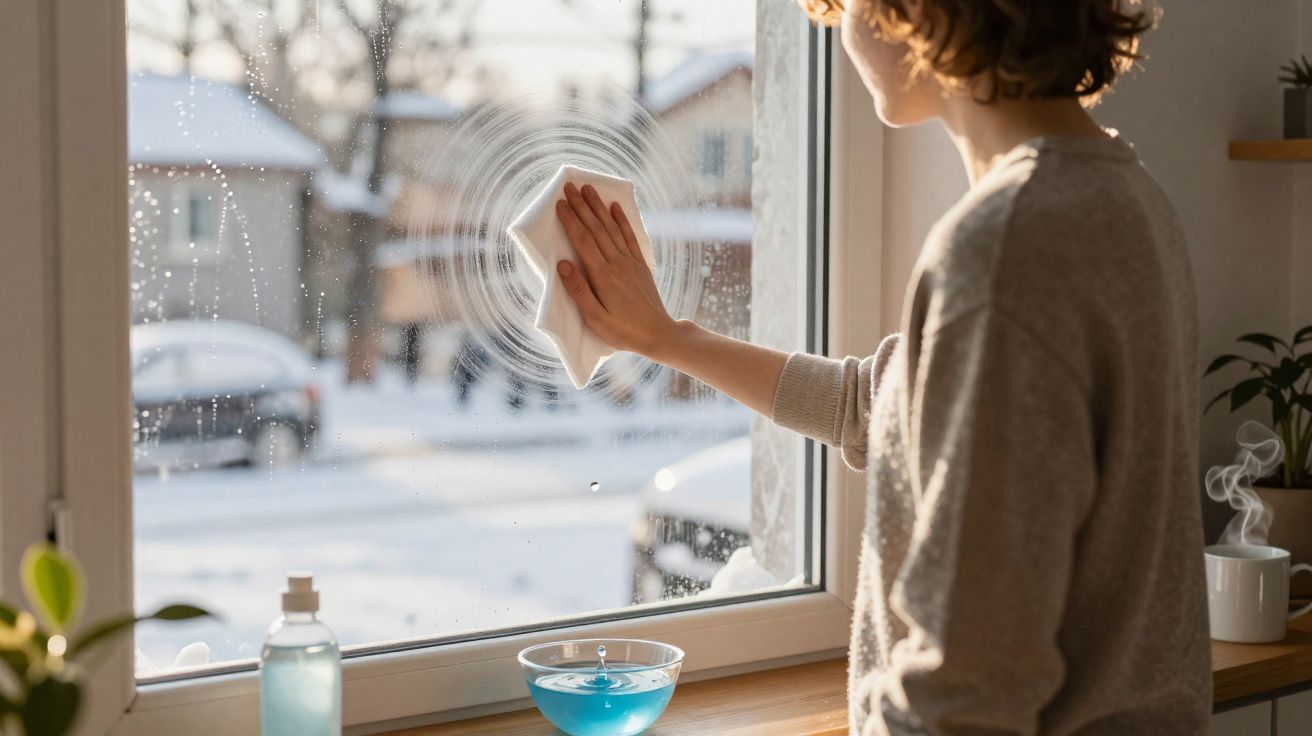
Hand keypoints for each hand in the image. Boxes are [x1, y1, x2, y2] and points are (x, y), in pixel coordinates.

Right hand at [554, 182, 678, 359]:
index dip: (571, 221)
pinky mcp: (640, 264)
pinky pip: (630, 237)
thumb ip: (578, 291)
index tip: (560, 203)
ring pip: (612, 228)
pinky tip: (615, 207)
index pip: (583, 241)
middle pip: (596, 228)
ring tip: (589, 189)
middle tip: (569, 186)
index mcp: (603, 276)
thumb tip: (562, 265)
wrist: (657, 334)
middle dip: (582, 206)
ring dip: (599, 207)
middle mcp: (617, 263)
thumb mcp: (595, 318)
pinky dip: (622, 220)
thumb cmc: (622, 331)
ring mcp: (630, 262)